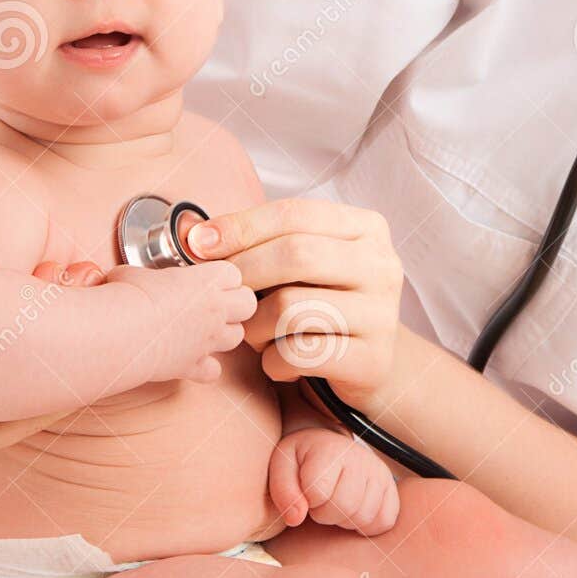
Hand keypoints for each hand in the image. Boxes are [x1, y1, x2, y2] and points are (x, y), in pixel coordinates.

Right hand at [0, 168, 105, 466]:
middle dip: (60, 331)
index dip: (43, 300)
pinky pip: (15, 424)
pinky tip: (78, 351)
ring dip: (62, 365)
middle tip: (90, 285)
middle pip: (10, 379)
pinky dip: (50, 391)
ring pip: (19, 407)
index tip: (77, 270)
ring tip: (86, 305)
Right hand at [103, 261, 257, 382]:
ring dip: (224, 334)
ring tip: (202, 330)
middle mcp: (216, 310)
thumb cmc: (130, 296)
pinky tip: (189, 360)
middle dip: (236, 304)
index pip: (233, 274)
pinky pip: (213, 371)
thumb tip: (133, 276)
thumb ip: (148, 275)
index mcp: (207, 281)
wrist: (123, 331)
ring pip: (237, 337)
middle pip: (248, 303)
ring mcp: (208, 340)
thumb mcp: (138, 272)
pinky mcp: (194, 365)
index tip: (205, 280)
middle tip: (215, 304)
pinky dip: (205, 368)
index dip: (220, 277)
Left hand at [182, 199, 403, 406]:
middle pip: (296, 255)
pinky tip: (279, 361)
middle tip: (221, 294)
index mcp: (365, 228)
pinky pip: (299, 354)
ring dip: (256, 326)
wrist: (373, 363)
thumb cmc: (325, 304)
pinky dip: (273, 361)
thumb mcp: (304, 265)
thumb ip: (262, 243)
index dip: (241, 227)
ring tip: (257, 335)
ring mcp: (382, 313)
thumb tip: (195, 236)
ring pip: (291, 308)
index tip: (199, 243)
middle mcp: (381, 265)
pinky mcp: (372, 358)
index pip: (294, 214)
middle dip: (245, 272)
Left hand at [267, 427, 398, 534]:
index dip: (305, 502)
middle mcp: (360, 457)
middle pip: (344, 507)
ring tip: (335, 504)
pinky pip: (384, 521)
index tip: (304, 492)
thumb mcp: (281, 468)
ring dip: (345, 520)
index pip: (317, 494)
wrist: (326, 447)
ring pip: (364, 517)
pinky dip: (367, 525)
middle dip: (325, 513)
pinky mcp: (391, 487)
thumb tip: (297, 518)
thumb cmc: (301, 461)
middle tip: (319, 502)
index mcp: (329, 448)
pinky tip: (352, 512)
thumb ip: (283, 492)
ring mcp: (379, 471)